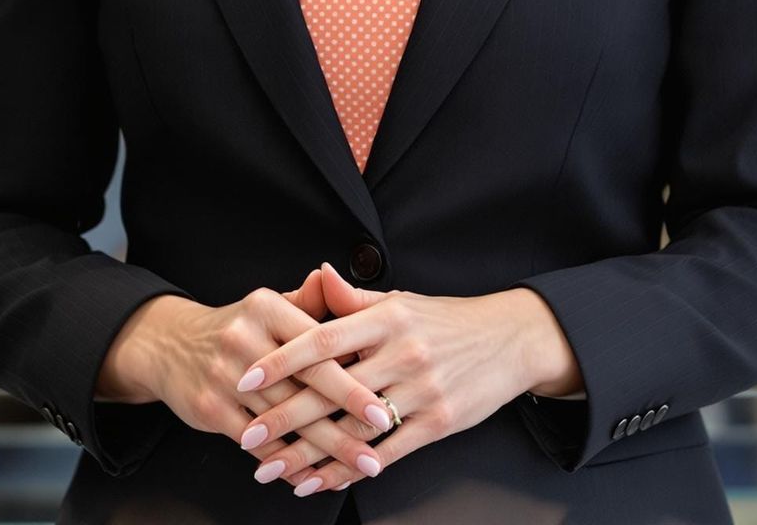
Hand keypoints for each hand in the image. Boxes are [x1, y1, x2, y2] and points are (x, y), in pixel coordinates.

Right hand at [136, 269, 391, 483]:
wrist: (171, 344)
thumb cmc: (237, 327)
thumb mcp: (269, 305)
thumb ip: (306, 300)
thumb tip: (332, 278)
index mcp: (267, 308)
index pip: (318, 349)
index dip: (352, 383)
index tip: (384, 408)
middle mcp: (245, 339)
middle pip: (303, 389)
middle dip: (344, 425)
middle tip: (376, 452)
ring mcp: (224, 375)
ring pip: (282, 421)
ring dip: (321, 451)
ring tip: (353, 468)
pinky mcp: (209, 407)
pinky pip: (255, 442)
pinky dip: (284, 461)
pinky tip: (310, 475)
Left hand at [233, 261, 538, 493]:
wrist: (509, 340)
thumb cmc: (446, 320)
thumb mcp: (401, 300)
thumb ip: (354, 298)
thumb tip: (317, 274)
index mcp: (387, 316)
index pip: (324, 338)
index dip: (282, 359)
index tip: (246, 377)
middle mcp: (401, 352)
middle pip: (332, 390)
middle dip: (284, 418)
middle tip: (247, 437)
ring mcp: (420, 390)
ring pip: (354, 428)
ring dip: (310, 455)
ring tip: (274, 470)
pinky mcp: (438, 422)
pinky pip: (385, 452)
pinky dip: (349, 470)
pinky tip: (320, 481)